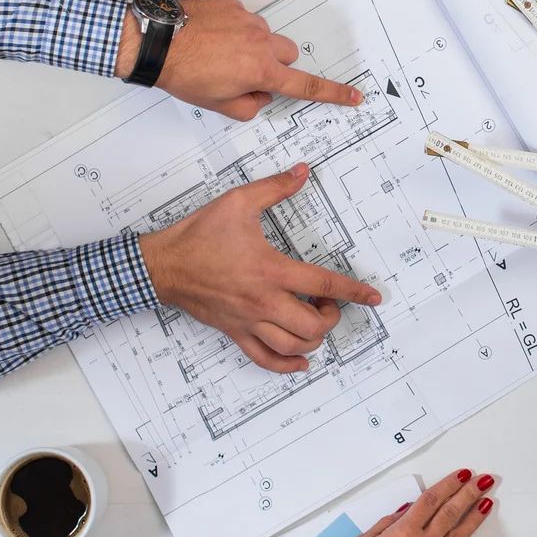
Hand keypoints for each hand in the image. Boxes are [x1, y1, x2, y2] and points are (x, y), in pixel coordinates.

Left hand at [117, 0, 362, 119]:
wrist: (155, 40)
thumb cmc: (182, 73)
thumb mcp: (218, 105)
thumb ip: (250, 106)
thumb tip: (260, 96)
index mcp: (260, 71)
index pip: (305, 86)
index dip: (333, 93)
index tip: (353, 96)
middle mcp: (260, 42)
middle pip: (286, 55)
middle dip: (274, 64)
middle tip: (246, 72)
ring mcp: (248, 19)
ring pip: (264, 36)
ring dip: (251, 45)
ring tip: (218, 52)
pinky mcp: (232, 2)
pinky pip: (243, 17)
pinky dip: (233, 27)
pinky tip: (210, 35)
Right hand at [140, 164, 383, 372]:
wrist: (162, 265)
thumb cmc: (198, 235)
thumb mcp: (238, 202)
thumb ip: (275, 188)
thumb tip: (302, 172)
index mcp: (270, 270)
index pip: (323, 284)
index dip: (354, 292)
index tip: (373, 297)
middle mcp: (263, 301)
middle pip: (312, 325)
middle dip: (331, 317)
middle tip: (327, 302)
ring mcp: (248, 320)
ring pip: (292, 346)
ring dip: (313, 338)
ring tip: (313, 320)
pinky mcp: (234, 332)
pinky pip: (264, 359)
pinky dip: (287, 365)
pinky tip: (300, 360)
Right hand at [344, 470, 495, 536]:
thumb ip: (387, 522)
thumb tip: (407, 510)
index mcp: (405, 531)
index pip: (432, 500)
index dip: (449, 484)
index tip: (463, 474)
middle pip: (450, 513)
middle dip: (468, 494)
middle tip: (484, 481)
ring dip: (474, 519)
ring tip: (488, 504)